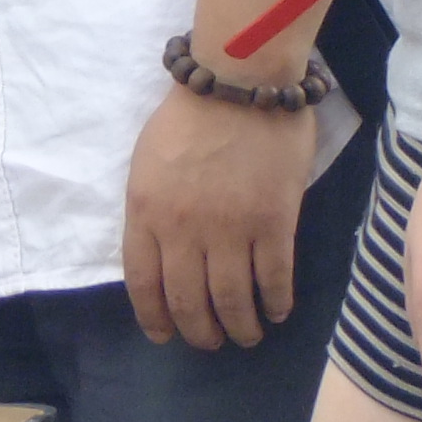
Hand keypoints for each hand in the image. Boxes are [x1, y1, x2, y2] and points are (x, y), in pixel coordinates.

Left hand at [122, 78, 314, 349]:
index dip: (155, 318)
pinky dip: (275, 304)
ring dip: (240, 328)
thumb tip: (160, 250)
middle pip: (188, 302)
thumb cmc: (190, 113)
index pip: (143, 284)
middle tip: (212, 341)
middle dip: (200, 332)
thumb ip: (151, 208)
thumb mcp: (147, 161)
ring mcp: (230, 230)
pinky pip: (274, 280)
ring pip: (232, 302)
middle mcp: (183, 230)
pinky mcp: (273, 224)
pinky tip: (277, 311)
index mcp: (146, 212)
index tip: (165, 335)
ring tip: (247, 335)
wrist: (239, 80)